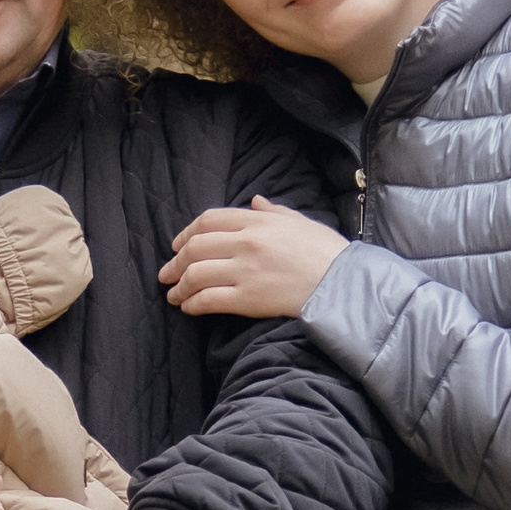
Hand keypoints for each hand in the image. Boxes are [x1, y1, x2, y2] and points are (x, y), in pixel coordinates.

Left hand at [161, 196, 347, 321]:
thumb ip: (273, 211)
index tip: (177, 245)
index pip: (209, 220)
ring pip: (196, 274)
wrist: (344, 285)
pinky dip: (193, 304)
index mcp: (258, 221)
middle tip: (166, 273)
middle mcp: (247, 243)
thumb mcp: (300, 222)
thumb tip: (255, 201)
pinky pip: (208, 300)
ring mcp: (245, 271)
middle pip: (196, 247)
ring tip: (174, 295)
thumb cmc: (327, 253)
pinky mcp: (248, 299)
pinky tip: (189, 308)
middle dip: (175, 262)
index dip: (187, 233)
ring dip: (179, 286)